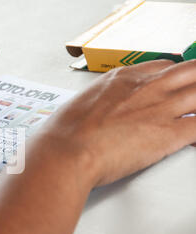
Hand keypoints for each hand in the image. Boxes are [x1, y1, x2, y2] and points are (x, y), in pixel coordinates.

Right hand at [40, 59, 195, 186]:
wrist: (66, 152)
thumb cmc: (64, 134)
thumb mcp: (80, 105)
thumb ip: (99, 104)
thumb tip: (98, 114)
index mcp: (122, 79)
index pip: (162, 67)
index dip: (173, 77)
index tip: (173, 86)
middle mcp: (145, 88)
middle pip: (191, 72)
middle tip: (194, 95)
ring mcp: (160, 108)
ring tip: (194, 113)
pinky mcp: (168, 134)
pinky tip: (195, 140)